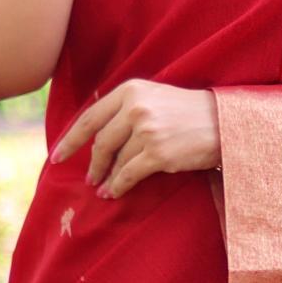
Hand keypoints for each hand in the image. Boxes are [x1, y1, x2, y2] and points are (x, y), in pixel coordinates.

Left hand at [51, 80, 220, 196]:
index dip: (71, 140)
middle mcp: (136, 108)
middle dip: (92, 163)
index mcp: (132, 90)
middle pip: (101, 141)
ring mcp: (147, 130)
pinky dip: (118, 186)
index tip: (57, 156)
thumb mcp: (155, 97)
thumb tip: (96, 135)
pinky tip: (114, 192)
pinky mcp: (158, 152)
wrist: (225, 123)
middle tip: (89, 178)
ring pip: (115, 160)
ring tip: (103, 188)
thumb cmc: (189, 113)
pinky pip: (129, 174)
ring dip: (106, 177)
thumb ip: (126, 108)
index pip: (91, 117)